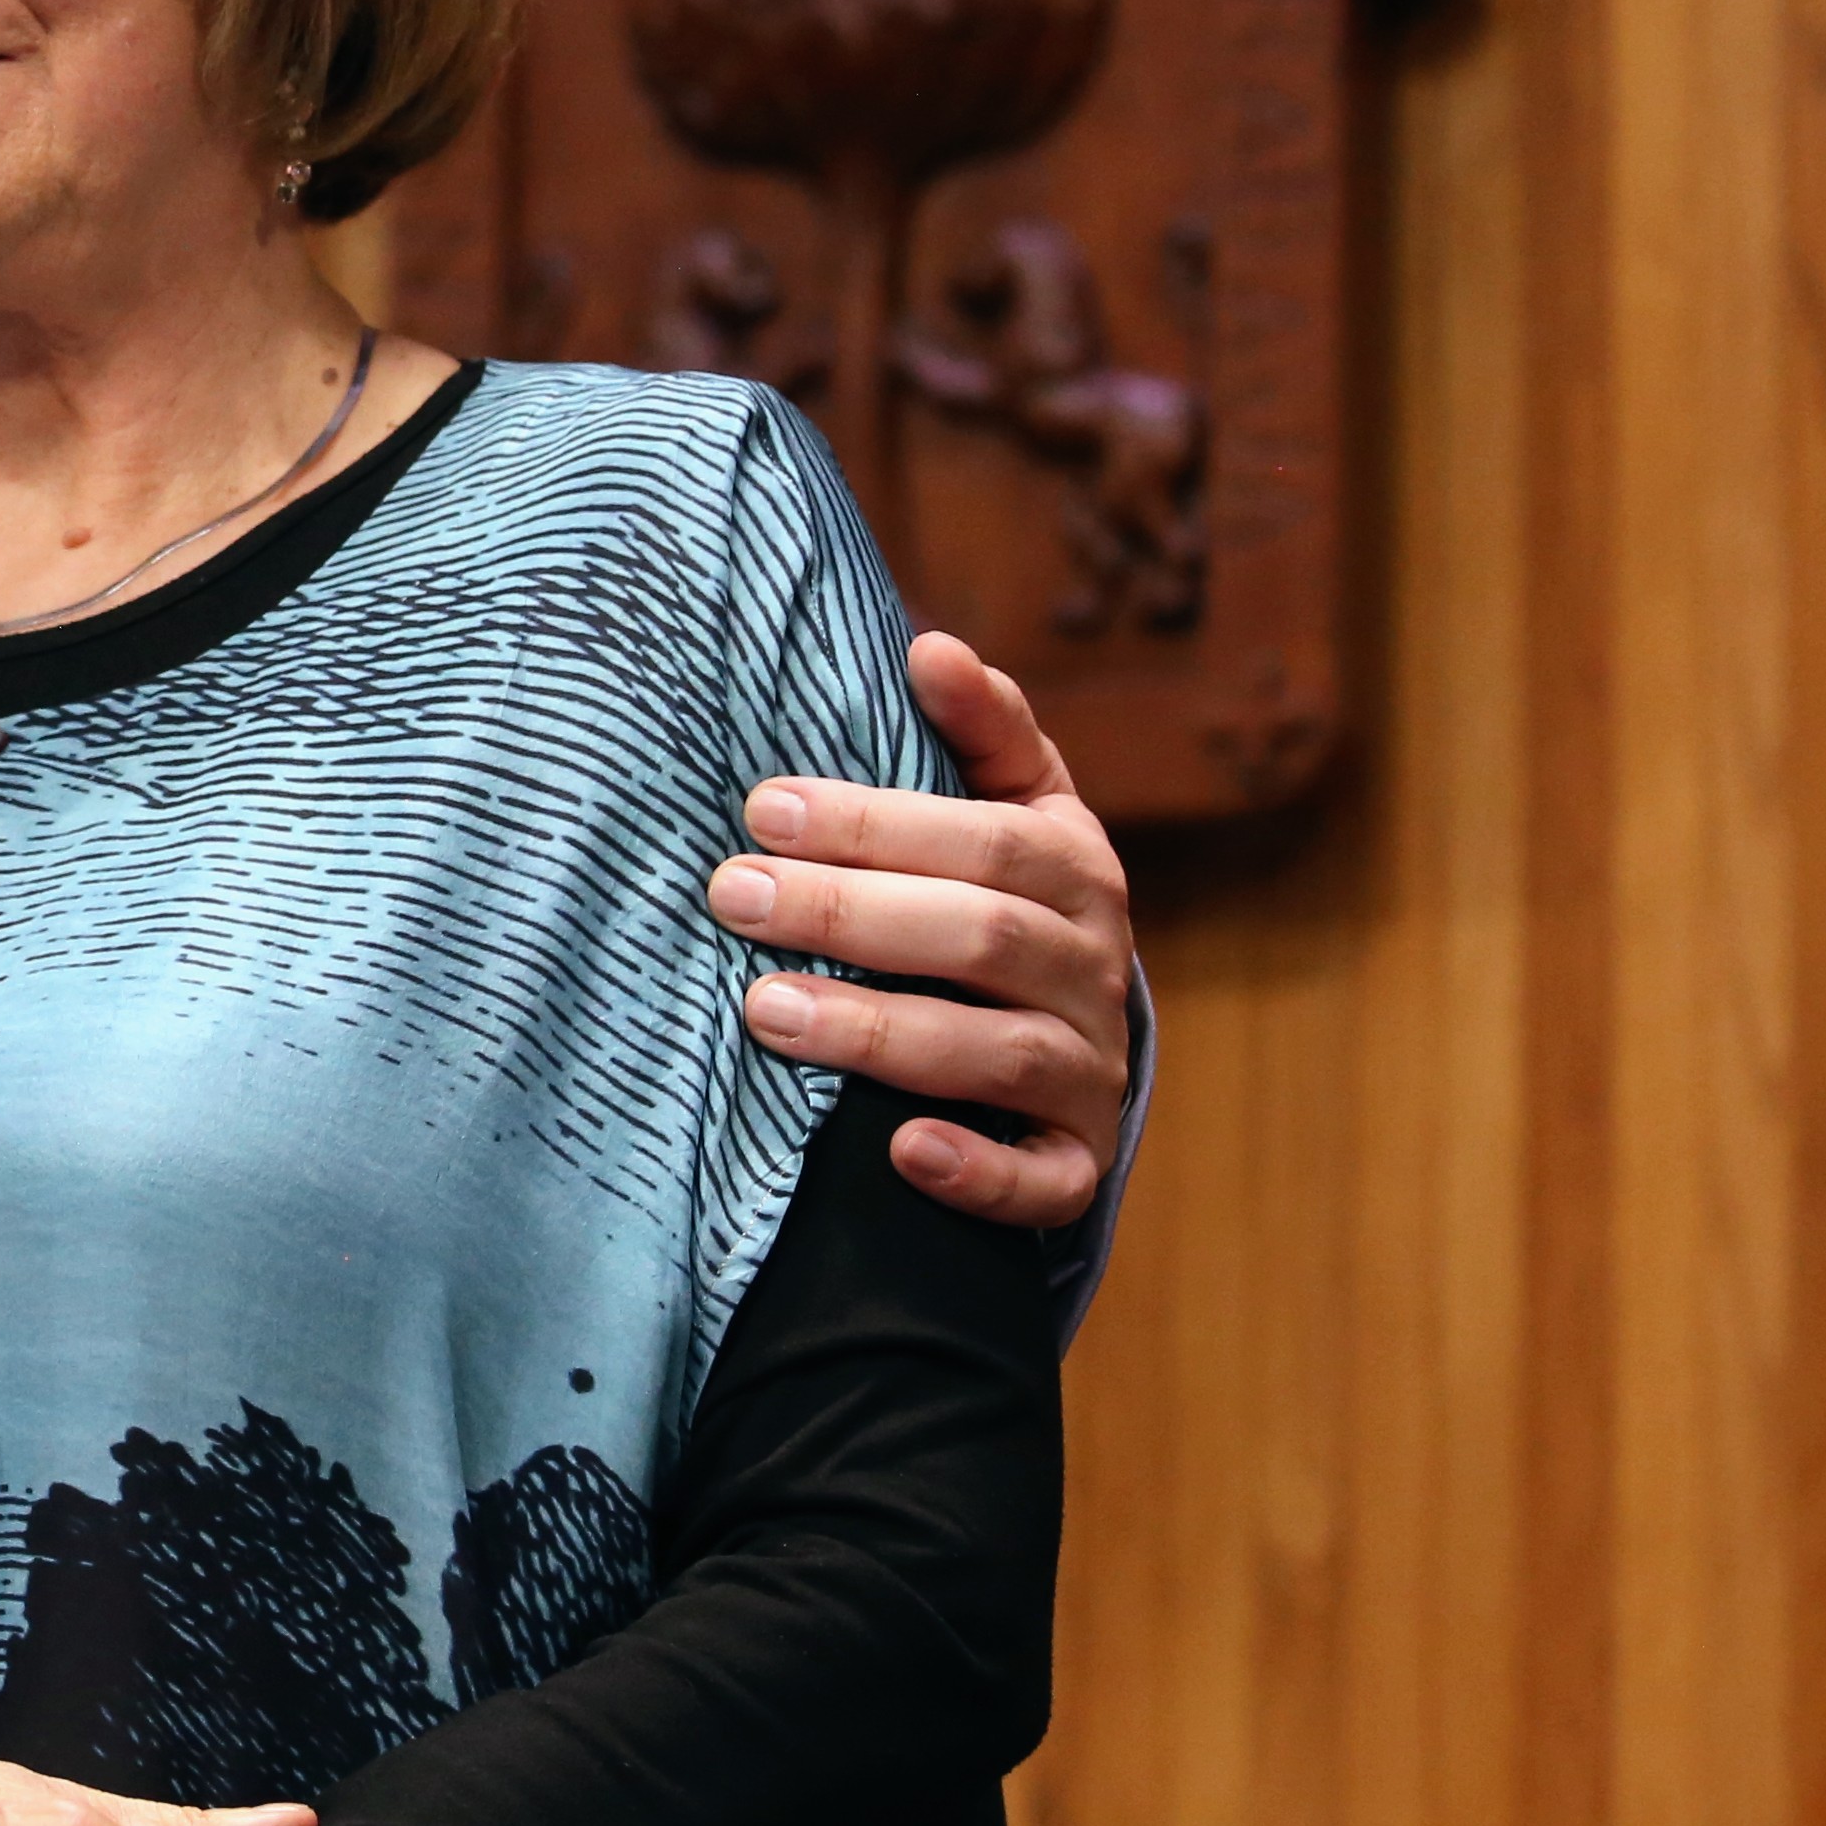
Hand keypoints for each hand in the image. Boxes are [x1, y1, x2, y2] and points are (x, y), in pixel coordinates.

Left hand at [708, 631, 1134, 1227]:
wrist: (1072, 1051)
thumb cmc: (1001, 902)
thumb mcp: (1010, 809)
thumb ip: (979, 732)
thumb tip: (930, 644)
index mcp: (1075, 868)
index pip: (982, 838)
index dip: (875, 823)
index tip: (762, 808)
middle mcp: (1093, 968)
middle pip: (978, 936)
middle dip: (849, 914)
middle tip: (732, 896)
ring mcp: (1089, 1072)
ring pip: (997, 1053)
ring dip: (879, 1032)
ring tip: (763, 1010)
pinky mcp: (1075, 1166)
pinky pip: (1042, 1182)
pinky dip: (976, 1171)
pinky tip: (899, 1152)